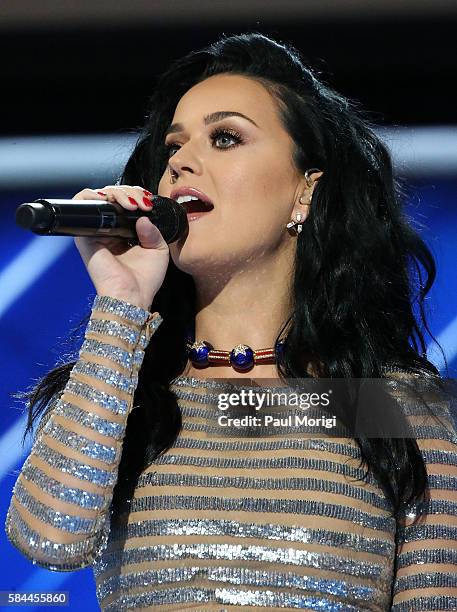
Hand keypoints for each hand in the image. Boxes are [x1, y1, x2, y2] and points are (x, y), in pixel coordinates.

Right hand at [73, 185, 168, 309]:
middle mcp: (109, 230)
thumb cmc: (145, 279)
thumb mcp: (158, 250)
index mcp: (124, 233)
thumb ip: (154, 230)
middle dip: (130, 192)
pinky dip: (94, 195)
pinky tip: (113, 202)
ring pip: (99, 196)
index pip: (126, 203)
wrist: (132, 295)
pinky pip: (80, 204)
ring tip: (131, 203)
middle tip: (142, 204)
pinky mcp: (84, 234)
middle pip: (113, 196)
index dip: (136, 196)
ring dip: (117, 192)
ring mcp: (96, 231)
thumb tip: (142, 217)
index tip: (149, 204)